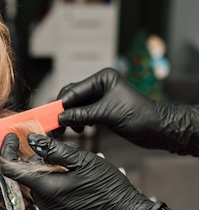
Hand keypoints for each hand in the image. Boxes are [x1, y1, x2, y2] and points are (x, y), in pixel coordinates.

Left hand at [0, 132, 159, 209]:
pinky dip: (52, 175)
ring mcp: (50, 207)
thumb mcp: (82, 161)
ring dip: (45, 165)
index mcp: (45, 188)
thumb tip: (33, 140)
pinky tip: (71, 170)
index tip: (12, 136)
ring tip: (70, 159)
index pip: (9, 168)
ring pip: (36, 179)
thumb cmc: (108, 190)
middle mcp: (43, 201)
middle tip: (52, 143)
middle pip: (25, 172)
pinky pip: (46, 188)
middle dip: (34, 155)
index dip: (6, 149)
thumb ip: (54, 150)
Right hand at [57, 67, 198, 154]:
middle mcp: (101, 85)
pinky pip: (84, 114)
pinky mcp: (103, 110)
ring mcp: (102, 97)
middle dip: (64, 111)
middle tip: (55, 126)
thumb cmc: (140, 116)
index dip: (61, 104)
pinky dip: (79, 121)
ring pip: (77, 106)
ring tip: (68, 131)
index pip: (74, 90)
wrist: (158, 129)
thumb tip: (62, 118)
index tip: (50, 117)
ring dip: (71, 118)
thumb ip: (83, 114)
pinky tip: (81, 129)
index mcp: (103, 78)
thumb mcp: (107, 114)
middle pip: (73, 97)